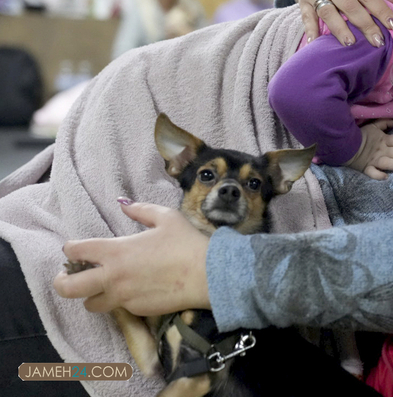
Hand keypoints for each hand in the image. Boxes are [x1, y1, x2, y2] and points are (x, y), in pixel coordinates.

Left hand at [53, 200, 209, 315]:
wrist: (208, 275)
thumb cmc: (187, 243)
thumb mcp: (166, 218)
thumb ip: (140, 209)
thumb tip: (123, 203)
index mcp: (115, 251)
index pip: (76, 251)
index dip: (71, 248)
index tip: (76, 248)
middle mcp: (112, 277)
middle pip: (68, 288)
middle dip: (62, 281)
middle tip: (68, 276)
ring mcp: (123, 297)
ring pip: (90, 304)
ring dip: (91, 295)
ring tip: (102, 287)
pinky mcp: (137, 310)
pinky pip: (118, 308)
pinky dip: (119, 300)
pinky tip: (134, 290)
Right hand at [295, 0, 392, 46]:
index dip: (381, 10)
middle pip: (349, 4)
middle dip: (365, 24)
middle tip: (377, 41)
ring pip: (328, 11)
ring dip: (339, 28)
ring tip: (351, 44)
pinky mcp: (302, 0)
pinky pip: (306, 17)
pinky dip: (311, 30)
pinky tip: (316, 42)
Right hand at [345, 120, 392, 179]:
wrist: (344, 143)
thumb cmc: (361, 135)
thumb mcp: (374, 126)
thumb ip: (386, 123)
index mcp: (383, 140)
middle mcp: (381, 150)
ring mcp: (373, 159)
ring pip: (388, 162)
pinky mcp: (365, 167)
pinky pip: (371, 172)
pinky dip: (377, 175)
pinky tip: (385, 178)